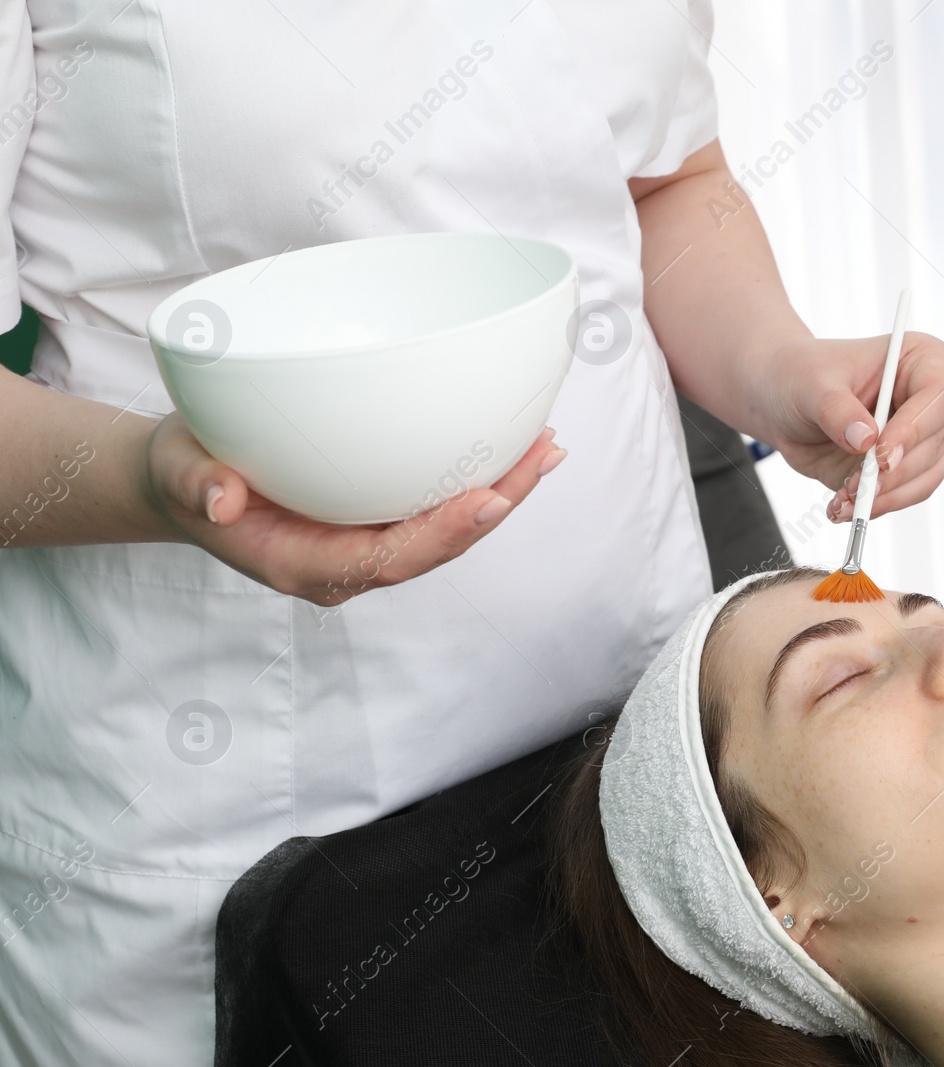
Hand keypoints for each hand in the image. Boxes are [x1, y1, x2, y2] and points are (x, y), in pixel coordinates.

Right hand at [141, 414, 567, 604]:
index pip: (388, 559)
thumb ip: (195, 483)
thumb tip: (219, 498)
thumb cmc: (184, 476)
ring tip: (546, 446)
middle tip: (542, 457)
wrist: (185, 480)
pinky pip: (436, 506)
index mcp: (304, 565)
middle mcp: (348, 563)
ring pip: (446, 529)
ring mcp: (366, 543)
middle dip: (494, 507)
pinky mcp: (376, 517)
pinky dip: (478, 478)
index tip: (489, 500)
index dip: (443, 534)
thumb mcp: (178, 473)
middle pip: (437, 546)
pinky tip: (514, 445)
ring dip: (501, 491)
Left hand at [756, 331, 943, 521]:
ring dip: (886, 496)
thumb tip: (865, 440)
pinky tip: (844, 507)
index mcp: (923, 359)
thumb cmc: (803, 375)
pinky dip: (876, 506)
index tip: (882, 456)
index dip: (914, 429)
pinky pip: (904, 494)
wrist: (785, 398)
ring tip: (844, 502)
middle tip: (857, 490)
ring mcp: (923, 436)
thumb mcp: (812, 384)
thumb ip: (837, 410)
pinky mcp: (905, 467)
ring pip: (924, 476)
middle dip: (895, 473)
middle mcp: (932, 399)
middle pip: (934, 443)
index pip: (937, 396)